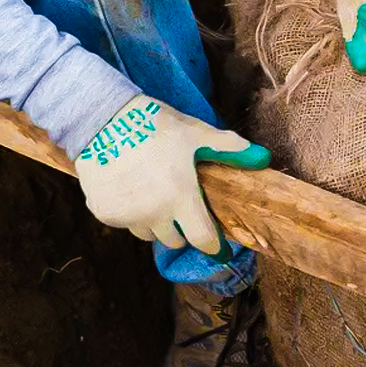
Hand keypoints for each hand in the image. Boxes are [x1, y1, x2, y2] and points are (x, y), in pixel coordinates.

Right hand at [74, 95, 270, 258]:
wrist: (101, 118)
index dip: (214, 247)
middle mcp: (152, 214)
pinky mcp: (103, 212)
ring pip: (148, 234)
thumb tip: (265, 158)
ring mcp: (125, 215)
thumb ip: (232, 150)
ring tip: (155, 194)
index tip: (219, 248)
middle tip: (181, 204)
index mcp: (180, 197)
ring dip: (156, 223)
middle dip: (182, 227)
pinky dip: (130, 214)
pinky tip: (131, 189)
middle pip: (175, 240)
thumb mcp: (198, 134)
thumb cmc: (155, 126)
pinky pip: (124, 223)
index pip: (203, 240)